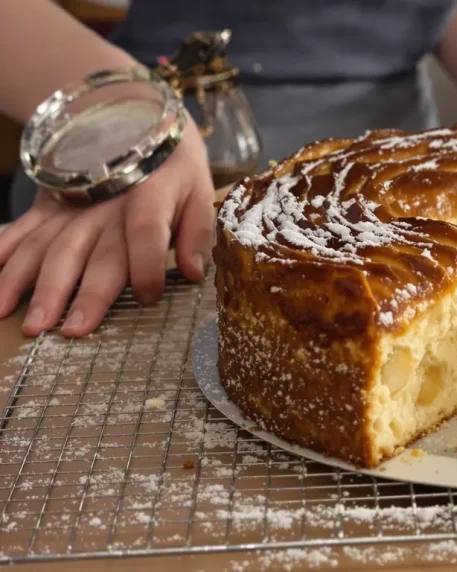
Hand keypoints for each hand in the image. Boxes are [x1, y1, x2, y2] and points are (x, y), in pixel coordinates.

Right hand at [0, 118, 214, 336]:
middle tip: (66, 331)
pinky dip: (1, 257)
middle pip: (88, 251)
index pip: (147, 232)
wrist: (127, 117)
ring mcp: (70, 207)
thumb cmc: (170, 166)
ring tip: (21, 320)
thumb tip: (194, 272)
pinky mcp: (47, 206)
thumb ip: (197, 231)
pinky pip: (20, 232)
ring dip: (30, 285)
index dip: (149, 264)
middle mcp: (104, 207)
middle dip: (76, 292)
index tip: (149, 297)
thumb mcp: (198, 190)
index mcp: (148, 199)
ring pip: (46, 248)